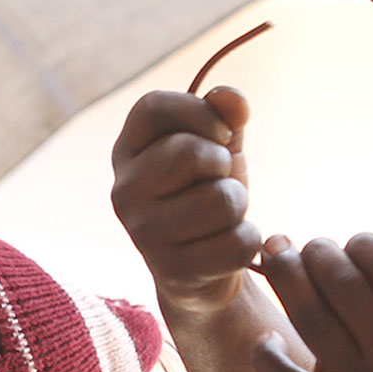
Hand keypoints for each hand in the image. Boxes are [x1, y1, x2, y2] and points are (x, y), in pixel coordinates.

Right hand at [111, 86, 259, 315]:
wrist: (201, 270)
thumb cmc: (204, 194)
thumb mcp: (215, 148)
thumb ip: (224, 117)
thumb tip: (233, 100)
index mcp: (126, 152)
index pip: (152, 107)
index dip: (198, 112)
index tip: (220, 134)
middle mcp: (124, 191)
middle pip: (191, 154)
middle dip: (224, 165)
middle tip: (218, 182)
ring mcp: (143, 233)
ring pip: (221, 200)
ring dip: (239, 205)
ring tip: (223, 215)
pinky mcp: (172, 271)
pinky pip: (237, 242)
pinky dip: (248, 241)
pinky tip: (227, 245)